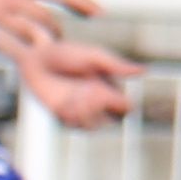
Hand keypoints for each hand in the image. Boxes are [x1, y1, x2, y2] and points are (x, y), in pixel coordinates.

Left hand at [7, 29, 141, 130]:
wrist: (36, 58)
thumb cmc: (66, 53)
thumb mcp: (93, 56)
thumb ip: (116, 66)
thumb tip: (144, 71)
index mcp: (108, 87)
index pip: (126, 107)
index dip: (123, 106)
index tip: (109, 93)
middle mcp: (96, 101)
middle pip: (112, 121)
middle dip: (103, 110)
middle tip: (89, 92)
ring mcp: (79, 110)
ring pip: (93, 126)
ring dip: (87, 114)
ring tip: (75, 96)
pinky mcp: (62, 116)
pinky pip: (73, 126)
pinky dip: (71, 116)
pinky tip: (64, 101)